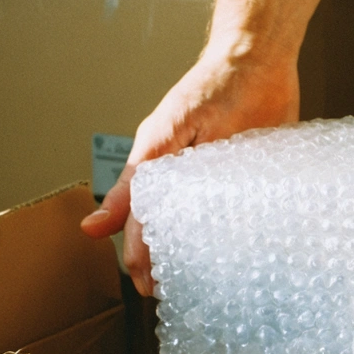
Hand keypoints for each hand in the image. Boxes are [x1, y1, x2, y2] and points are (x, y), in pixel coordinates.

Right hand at [80, 52, 299, 296]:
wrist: (260, 60)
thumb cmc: (214, 86)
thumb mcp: (169, 135)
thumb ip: (136, 181)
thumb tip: (93, 227)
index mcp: (158, 169)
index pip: (143, 227)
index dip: (143, 261)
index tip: (150, 290)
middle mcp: (183, 177)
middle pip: (170, 231)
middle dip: (170, 264)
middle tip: (177, 294)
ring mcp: (214, 178)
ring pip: (201, 226)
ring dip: (200, 253)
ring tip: (206, 283)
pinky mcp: (243, 177)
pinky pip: (234, 214)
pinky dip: (233, 234)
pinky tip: (241, 254)